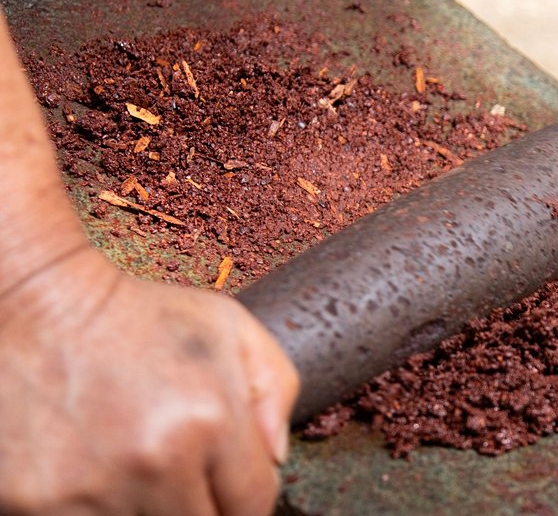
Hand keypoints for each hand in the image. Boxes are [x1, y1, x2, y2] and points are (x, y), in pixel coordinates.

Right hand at [0, 245, 298, 514]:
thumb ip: (275, 389)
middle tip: (185, 469)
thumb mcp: (231, 326)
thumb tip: (277, 457)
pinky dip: (101, 510)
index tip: (230, 478)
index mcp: (208, 421)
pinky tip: (99, 469)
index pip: (253, 505)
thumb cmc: (141, 315)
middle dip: (204, 505)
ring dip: (153, 510)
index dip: (246, 493)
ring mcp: (90, 492)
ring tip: (137, 461)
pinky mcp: (36, 505)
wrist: (40, 307)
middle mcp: (153, 464)